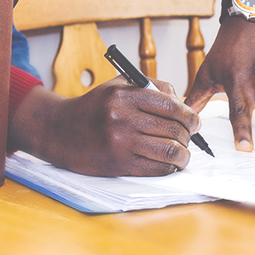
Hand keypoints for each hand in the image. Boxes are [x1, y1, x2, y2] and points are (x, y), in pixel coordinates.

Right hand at [8, 77, 201, 175]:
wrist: (59, 131)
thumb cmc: (92, 108)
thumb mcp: (117, 86)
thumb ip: (150, 86)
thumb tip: (182, 102)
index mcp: (124, 95)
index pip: (171, 106)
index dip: (190, 116)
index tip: (195, 122)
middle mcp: (122, 117)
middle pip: (173, 129)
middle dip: (188, 136)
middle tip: (190, 138)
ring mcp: (120, 142)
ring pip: (169, 151)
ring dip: (183, 155)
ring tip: (183, 154)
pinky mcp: (118, 164)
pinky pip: (156, 168)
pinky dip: (169, 168)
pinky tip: (169, 164)